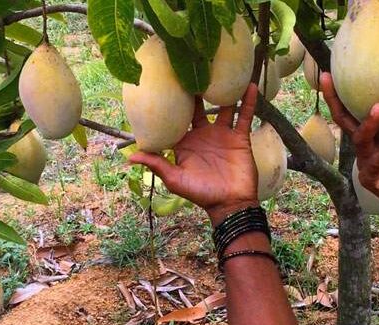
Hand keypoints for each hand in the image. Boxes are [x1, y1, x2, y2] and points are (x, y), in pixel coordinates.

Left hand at [129, 84, 259, 225]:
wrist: (230, 203)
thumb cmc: (201, 193)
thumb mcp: (175, 179)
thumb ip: (157, 164)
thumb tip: (130, 157)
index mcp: (185, 142)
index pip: (175, 118)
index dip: (171, 102)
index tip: (166, 81)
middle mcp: (203, 134)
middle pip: (198, 107)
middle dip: (195, 90)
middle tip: (191, 67)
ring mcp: (222, 134)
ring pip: (223, 107)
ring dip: (222, 91)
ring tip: (220, 70)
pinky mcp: (239, 137)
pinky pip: (244, 116)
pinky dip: (247, 101)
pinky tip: (248, 85)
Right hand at [320, 72, 378, 225]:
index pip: (358, 106)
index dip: (346, 89)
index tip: (335, 67)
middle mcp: (368, 144)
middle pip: (344, 119)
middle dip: (334, 99)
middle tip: (327, 79)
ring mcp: (368, 162)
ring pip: (360, 139)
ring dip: (368, 123)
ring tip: (378, 108)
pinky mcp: (373, 179)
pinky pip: (376, 163)